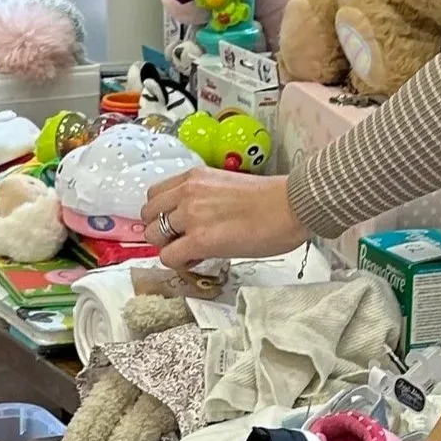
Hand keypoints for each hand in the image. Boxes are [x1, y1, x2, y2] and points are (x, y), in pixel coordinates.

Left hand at [145, 169, 306, 269]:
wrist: (292, 206)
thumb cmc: (271, 198)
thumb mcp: (226, 187)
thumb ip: (203, 199)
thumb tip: (196, 222)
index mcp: (193, 177)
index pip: (155, 196)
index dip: (162, 214)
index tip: (177, 225)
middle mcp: (186, 193)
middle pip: (148, 217)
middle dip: (161, 232)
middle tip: (182, 241)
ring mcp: (191, 216)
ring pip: (153, 237)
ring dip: (169, 248)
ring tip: (191, 252)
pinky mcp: (200, 240)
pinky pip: (168, 257)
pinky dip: (179, 262)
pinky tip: (198, 260)